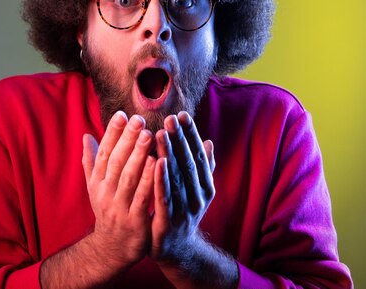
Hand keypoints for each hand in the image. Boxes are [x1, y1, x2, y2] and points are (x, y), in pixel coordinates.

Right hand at [82, 111, 156, 269]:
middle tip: (139, 119)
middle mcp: (105, 192)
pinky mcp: (134, 221)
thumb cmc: (109, 210)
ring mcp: (119, 207)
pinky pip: (142, 197)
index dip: (112, 133)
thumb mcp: (96, 186)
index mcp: (97, 181)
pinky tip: (159, 163)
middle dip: (127, 139)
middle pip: (116, 162)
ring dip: (139, 155)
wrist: (113, 248)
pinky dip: (150, 180)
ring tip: (150, 135)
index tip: (122, 114)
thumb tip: (85, 135)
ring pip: (128, 177)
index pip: (103, 153)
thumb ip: (92, 161)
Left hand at [150, 111, 215, 262]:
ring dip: (170, 154)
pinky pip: (164, 198)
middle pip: (189, 164)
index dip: (191, 135)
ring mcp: (184, 211)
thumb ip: (202, 168)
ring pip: (177, 178)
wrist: (176, 251)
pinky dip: (161, 180)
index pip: (199, 156)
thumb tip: (209, 142)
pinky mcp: (168, 223)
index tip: (182, 115)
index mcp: (205, 187)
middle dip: (180, 140)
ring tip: (161, 133)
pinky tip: (155, 162)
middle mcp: (198, 197)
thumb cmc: (182, 212)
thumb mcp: (195, 190)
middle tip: (170, 118)